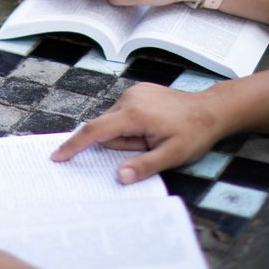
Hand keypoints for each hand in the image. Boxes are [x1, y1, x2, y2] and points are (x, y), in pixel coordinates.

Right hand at [51, 83, 223, 183]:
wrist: (211, 109)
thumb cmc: (194, 133)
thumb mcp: (172, 156)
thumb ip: (143, 166)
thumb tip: (120, 177)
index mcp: (134, 114)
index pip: (95, 131)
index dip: (74, 145)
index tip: (57, 156)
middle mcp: (129, 98)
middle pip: (106, 127)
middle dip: (120, 143)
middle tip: (149, 146)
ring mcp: (134, 92)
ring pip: (115, 121)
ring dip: (127, 134)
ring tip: (155, 136)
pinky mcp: (139, 91)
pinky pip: (124, 112)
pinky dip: (131, 124)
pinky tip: (154, 126)